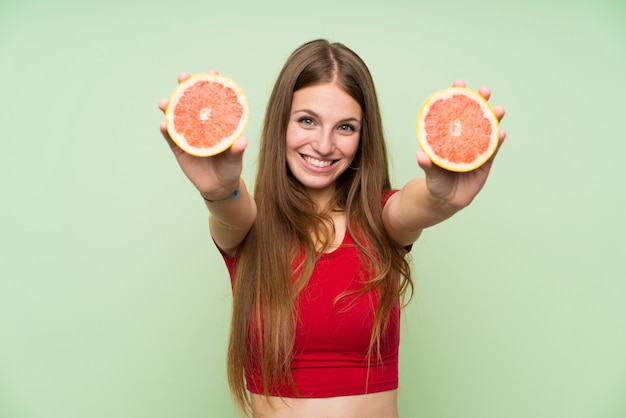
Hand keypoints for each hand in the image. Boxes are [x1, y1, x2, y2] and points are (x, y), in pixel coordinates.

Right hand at [158, 71, 246, 198]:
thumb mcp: (235, 160)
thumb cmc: (230, 169)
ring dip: (169, 106)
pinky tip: (163, 125)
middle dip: (185, 86)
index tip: (211, 73)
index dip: (211, 84)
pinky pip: (170, 137)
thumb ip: (237, 151)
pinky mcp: (178, 148)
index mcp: (216, 121)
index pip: (213, 99)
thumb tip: (242, 141)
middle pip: (191, 101)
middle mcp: (201, 124)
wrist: (218, 187)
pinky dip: (166, 130)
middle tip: (182, 77)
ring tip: (165, 103)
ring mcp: (188, 134)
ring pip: (176, 115)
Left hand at [416, 80, 506, 208]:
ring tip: (499, 109)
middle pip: (474, 116)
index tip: (459, 83)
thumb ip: (427, 165)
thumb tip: (420, 155)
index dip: (458, 97)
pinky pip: (492, 150)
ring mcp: (476, 149)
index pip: (454, 112)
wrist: (445, 201)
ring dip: (494, 118)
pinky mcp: (485, 162)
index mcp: (449, 136)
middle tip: (484, 90)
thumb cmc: (435, 182)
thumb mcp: (430, 173)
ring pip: (486, 130)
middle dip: (480, 101)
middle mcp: (464, 139)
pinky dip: (497, 141)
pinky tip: (501, 132)